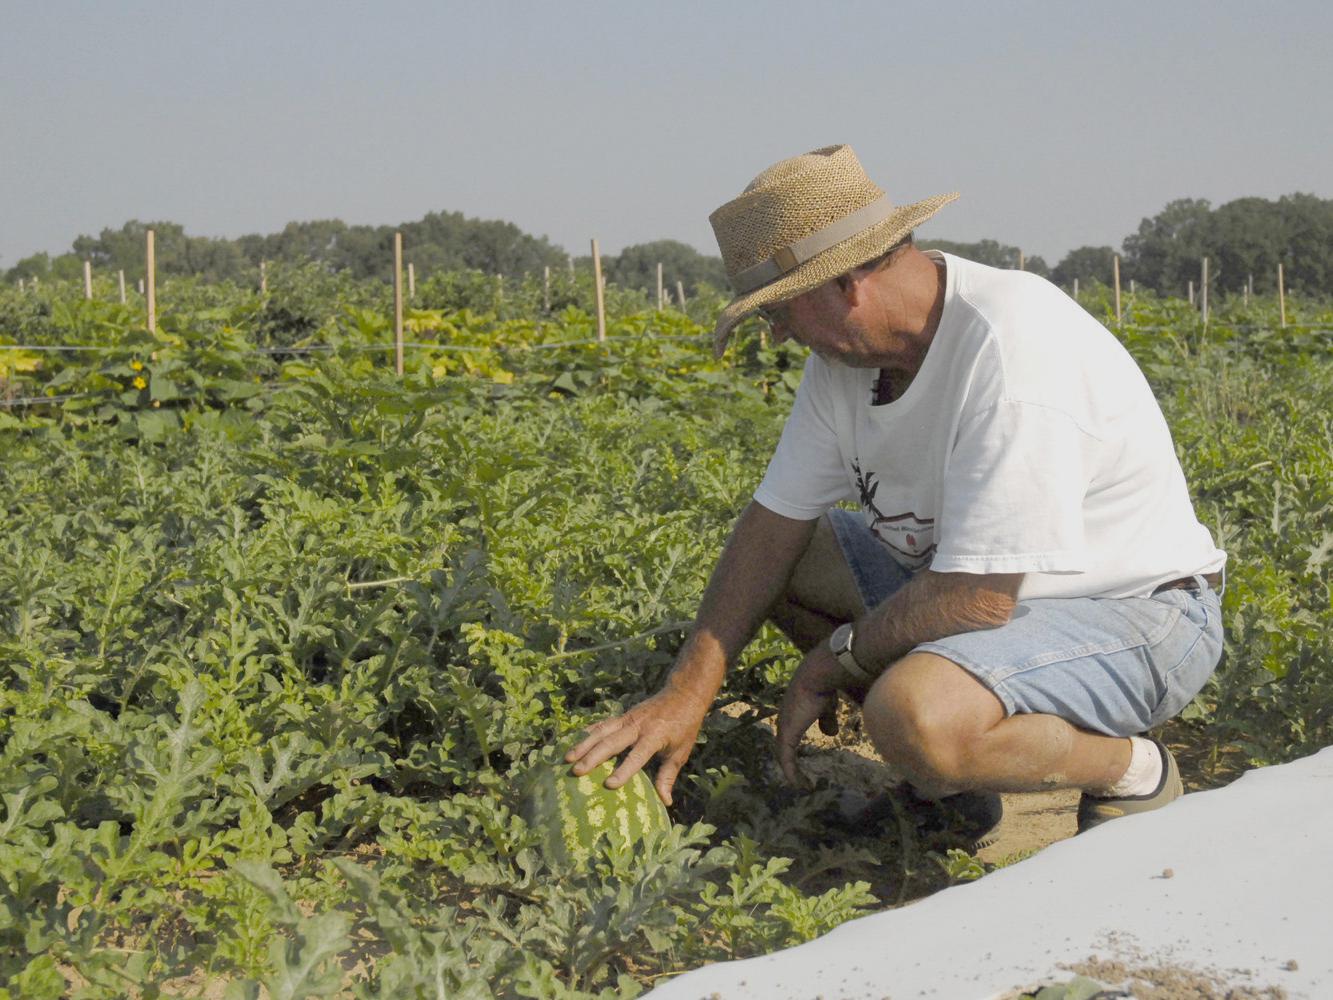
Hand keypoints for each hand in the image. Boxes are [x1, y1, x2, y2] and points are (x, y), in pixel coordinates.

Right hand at [564, 685, 710, 806]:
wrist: (682, 694)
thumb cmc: (684, 726)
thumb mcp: (680, 751)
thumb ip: (668, 776)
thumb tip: (665, 802)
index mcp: (655, 736)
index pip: (638, 755)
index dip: (624, 770)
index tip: (609, 785)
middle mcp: (638, 726)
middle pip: (612, 742)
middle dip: (593, 757)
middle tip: (576, 771)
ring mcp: (628, 718)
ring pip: (602, 731)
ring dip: (584, 744)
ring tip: (567, 758)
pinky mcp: (623, 715)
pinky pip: (602, 724)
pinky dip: (588, 732)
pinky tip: (573, 741)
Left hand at [775, 644, 867, 788]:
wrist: (818, 674)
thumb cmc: (825, 686)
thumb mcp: (827, 706)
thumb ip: (826, 719)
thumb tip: (831, 734)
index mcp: (792, 713)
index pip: (788, 735)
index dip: (792, 749)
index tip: (801, 762)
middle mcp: (785, 721)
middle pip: (783, 747)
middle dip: (789, 764)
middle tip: (799, 779)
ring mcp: (784, 727)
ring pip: (783, 755)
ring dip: (792, 772)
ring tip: (801, 785)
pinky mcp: (787, 733)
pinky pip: (786, 759)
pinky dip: (791, 773)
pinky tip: (799, 784)